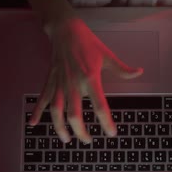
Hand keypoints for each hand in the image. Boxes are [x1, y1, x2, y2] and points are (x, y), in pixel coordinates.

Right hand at [29, 17, 143, 142]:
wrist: (65, 30)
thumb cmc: (87, 43)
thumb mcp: (107, 55)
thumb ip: (122, 68)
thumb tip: (139, 72)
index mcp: (90, 78)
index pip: (100, 105)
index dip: (106, 122)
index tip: (111, 133)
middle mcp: (73, 83)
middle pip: (74, 115)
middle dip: (80, 131)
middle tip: (88, 140)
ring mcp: (59, 83)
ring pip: (56, 111)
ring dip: (59, 128)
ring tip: (66, 139)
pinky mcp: (50, 81)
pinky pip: (42, 99)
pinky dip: (36, 111)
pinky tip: (33, 123)